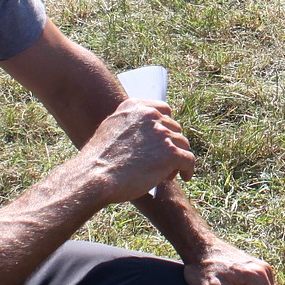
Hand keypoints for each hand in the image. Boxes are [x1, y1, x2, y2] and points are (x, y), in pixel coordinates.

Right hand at [70, 99, 194, 202]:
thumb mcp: (110, 129)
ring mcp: (162, 133)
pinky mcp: (171, 153)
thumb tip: (144, 133)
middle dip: (170, 145)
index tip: (165, 140)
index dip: (166, 126)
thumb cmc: (98, 160)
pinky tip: (185, 177)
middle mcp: (151, 116)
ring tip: (167, 173)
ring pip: (183, 144)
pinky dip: (188, 169)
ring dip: (177, 158)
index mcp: (135, 107)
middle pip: (175, 129)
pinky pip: (189, 160)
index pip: (164, 110)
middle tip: (162, 162)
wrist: (95, 176)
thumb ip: (130, 124)